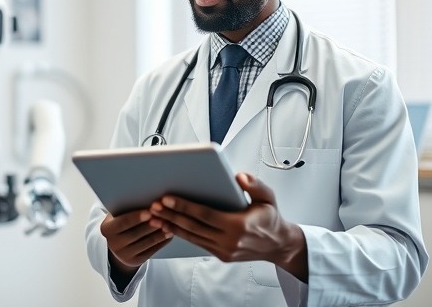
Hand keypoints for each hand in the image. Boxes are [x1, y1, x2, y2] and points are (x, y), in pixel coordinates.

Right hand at [100, 209, 172, 274]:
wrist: (117, 242)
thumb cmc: (120, 221)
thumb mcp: (118, 215)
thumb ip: (127, 209)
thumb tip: (148, 202)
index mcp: (107, 229)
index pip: (122, 223)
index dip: (136, 217)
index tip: (149, 211)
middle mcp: (113, 244)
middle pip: (135, 234)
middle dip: (151, 225)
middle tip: (164, 217)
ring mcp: (124, 255)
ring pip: (145, 243)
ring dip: (159, 233)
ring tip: (170, 224)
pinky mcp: (135, 261)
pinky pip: (151, 251)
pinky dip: (161, 242)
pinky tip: (169, 234)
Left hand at [148, 172, 307, 281]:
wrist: (278, 244)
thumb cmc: (270, 217)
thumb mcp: (268, 197)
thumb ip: (255, 185)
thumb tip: (239, 176)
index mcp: (239, 225)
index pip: (205, 214)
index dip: (184, 206)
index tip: (167, 198)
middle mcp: (230, 241)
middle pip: (193, 227)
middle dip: (170, 215)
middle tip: (153, 206)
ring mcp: (224, 250)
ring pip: (192, 237)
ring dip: (171, 225)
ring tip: (155, 215)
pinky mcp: (221, 255)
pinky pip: (197, 243)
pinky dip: (181, 234)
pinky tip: (169, 225)